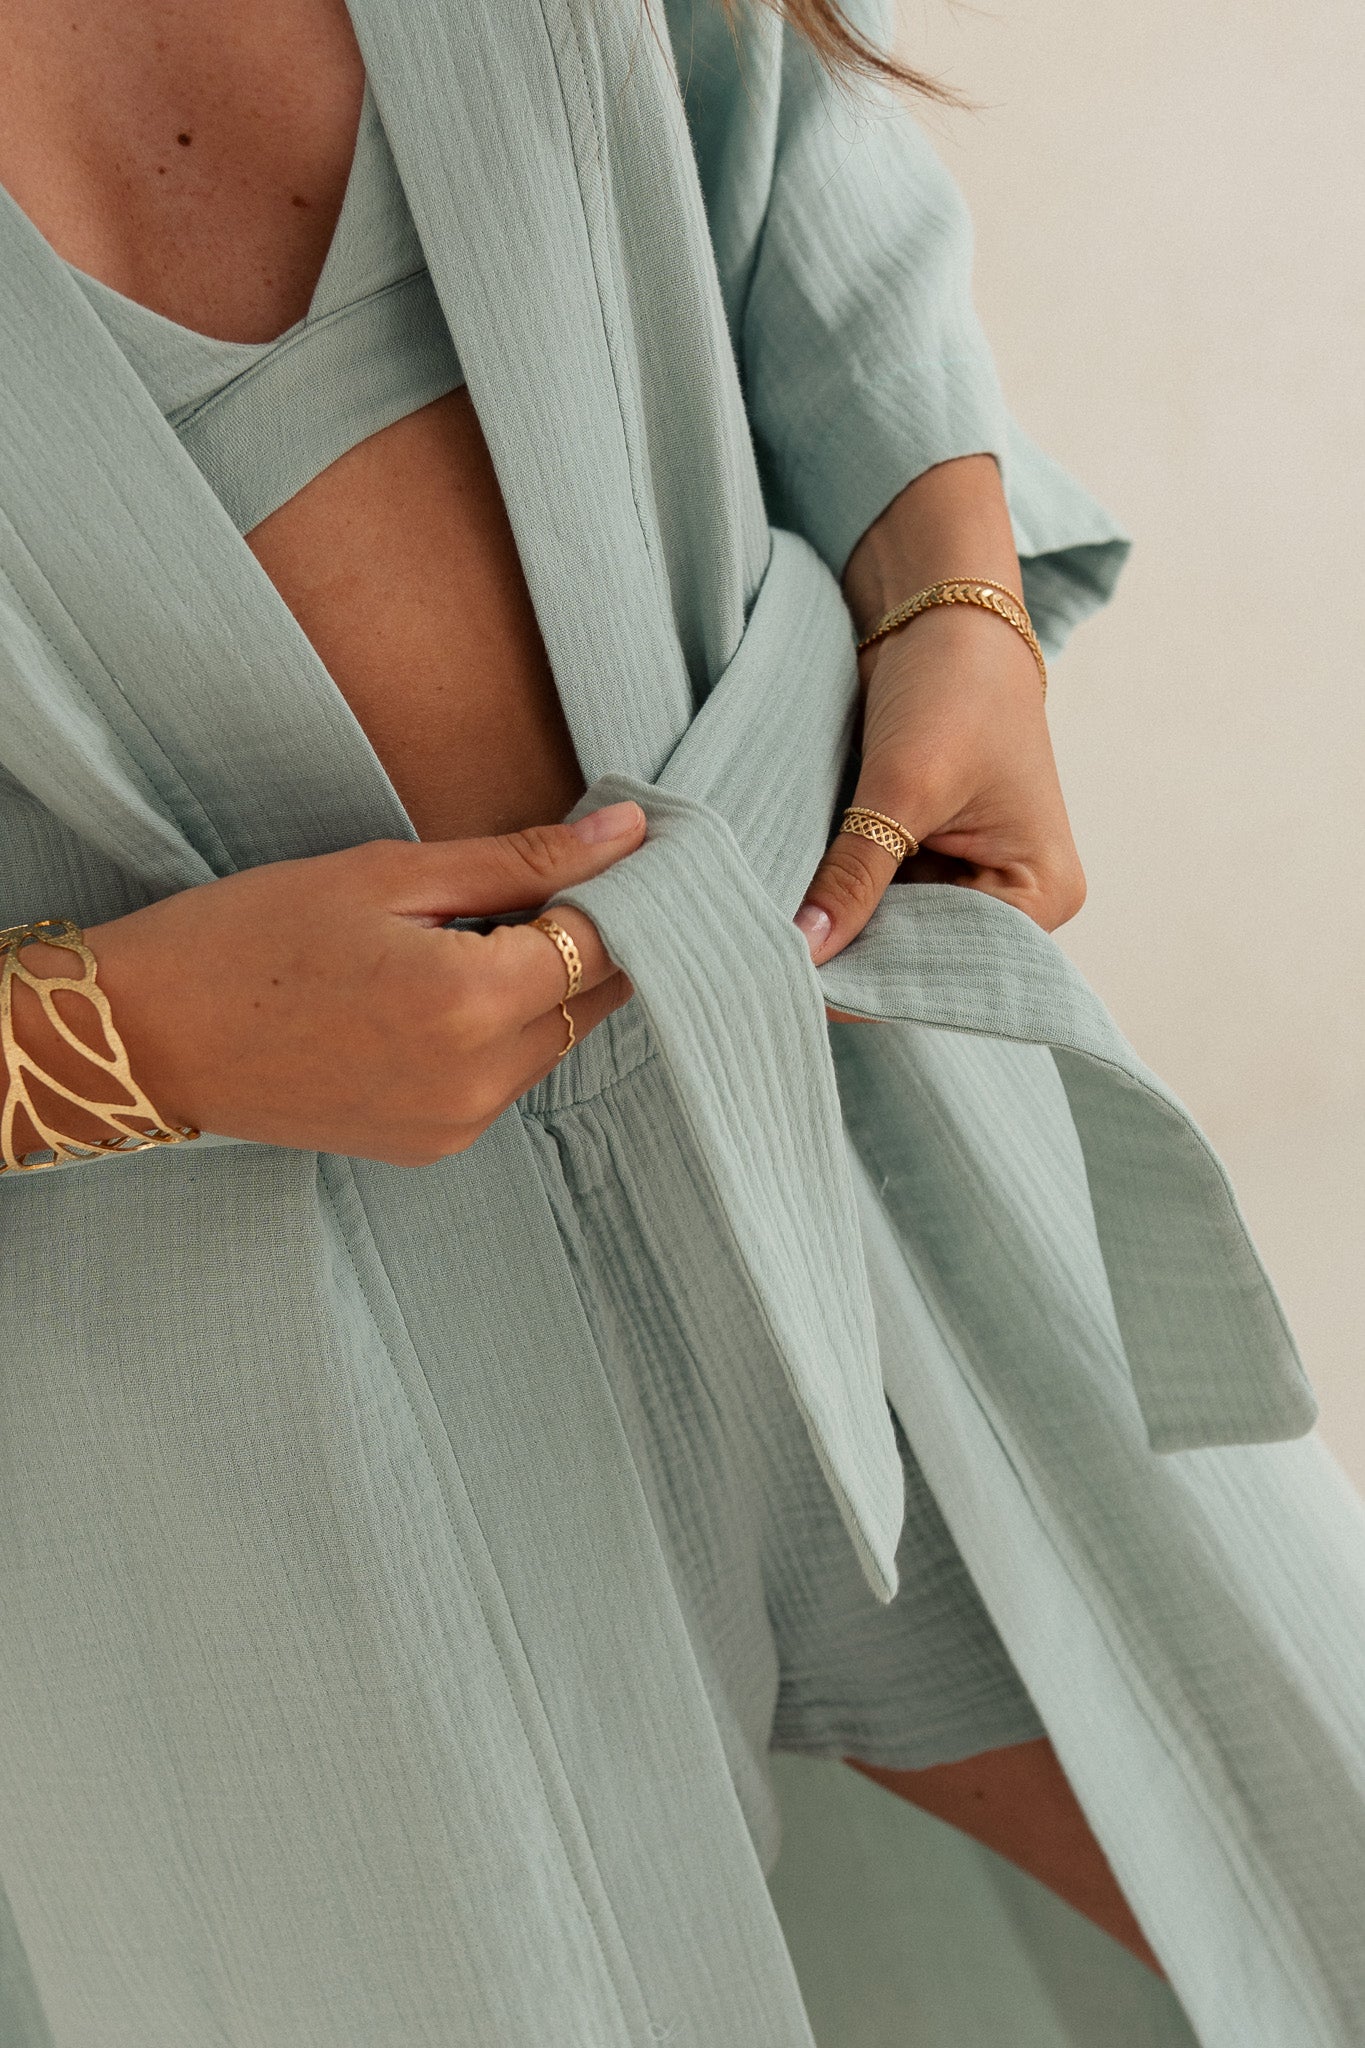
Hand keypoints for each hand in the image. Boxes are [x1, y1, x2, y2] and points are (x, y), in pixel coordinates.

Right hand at [9, 803, 645, 1166]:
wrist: (146, 1038)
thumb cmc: (248, 936)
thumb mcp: (387, 874)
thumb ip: (521, 861)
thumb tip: (627, 833)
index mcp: (471, 1001)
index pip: (606, 943)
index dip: (618, 891)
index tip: (613, 850)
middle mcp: (479, 1081)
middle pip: (591, 999)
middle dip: (583, 937)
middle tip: (534, 879)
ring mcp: (457, 1124)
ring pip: (553, 1040)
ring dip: (536, 985)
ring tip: (459, 933)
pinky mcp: (432, 1147)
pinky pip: (504, 1079)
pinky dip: (496, 1030)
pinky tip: (430, 990)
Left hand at [794, 600, 1085, 969]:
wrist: (940, 611)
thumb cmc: (953, 688)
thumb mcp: (903, 787)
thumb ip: (855, 876)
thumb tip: (804, 952)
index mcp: (1043, 894)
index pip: (953, 969)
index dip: (878, 979)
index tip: (799, 987)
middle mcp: (1013, 900)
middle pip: (920, 957)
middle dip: (854, 953)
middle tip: (772, 965)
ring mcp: (968, 879)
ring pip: (890, 930)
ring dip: (839, 923)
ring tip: (772, 932)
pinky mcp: (926, 856)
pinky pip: (876, 896)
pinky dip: (837, 894)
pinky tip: (789, 899)